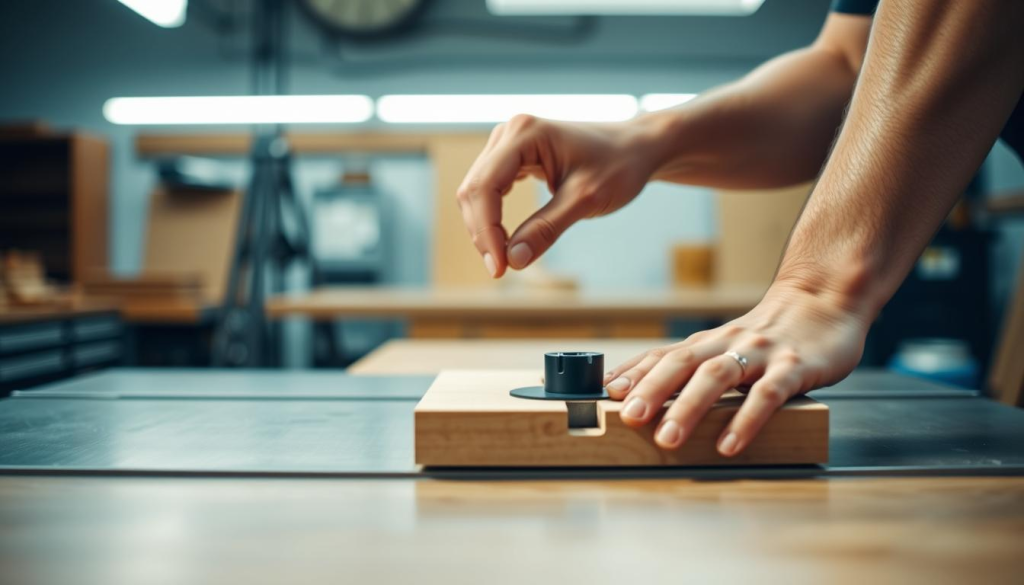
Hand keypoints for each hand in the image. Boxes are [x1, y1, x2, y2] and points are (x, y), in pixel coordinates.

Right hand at [456, 114, 664, 277]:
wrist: (636, 149)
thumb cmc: (619, 166)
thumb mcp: (586, 200)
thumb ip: (547, 228)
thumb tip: (513, 261)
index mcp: (524, 133)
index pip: (485, 186)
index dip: (486, 231)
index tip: (500, 268)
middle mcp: (509, 133)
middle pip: (473, 189)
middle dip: (482, 233)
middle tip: (500, 270)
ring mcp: (508, 143)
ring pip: (476, 192)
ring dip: (484, 228)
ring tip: (504, 260)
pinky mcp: (512, 157)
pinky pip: (489, 190)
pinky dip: (492, 218)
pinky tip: (505, 240)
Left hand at [602, 283, 871, 455]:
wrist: (825, 300)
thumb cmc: (770, 334)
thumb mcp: (726, 346)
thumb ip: (694, 366)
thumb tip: (645, 393)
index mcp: (707, 342)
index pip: (663, 355)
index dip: (633, 373)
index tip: (605, 395)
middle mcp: (727, 344)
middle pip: (681, 363)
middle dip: (651, 391)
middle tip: (628, 418)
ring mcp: (760, 354)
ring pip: (717, 376)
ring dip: (688, 408)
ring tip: (667, 439)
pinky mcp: (794, 367)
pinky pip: (767, 394)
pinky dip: (745, 419)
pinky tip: (729, 444)